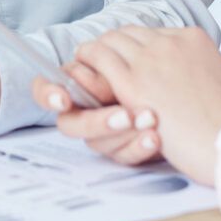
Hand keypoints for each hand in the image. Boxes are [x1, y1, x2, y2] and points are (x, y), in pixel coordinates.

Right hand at [32, 64, 161, 165]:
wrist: (177, 106)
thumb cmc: (145, 76)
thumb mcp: (126, 67)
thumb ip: (105, 69)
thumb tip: (100, 63)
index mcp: (73, 87)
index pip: (44, 90)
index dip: (47, 94)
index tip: (63, 99)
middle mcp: (81, 113)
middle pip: (71, 125)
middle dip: (98, 121)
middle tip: (124, 116)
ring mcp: (101, 135)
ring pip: (98, 144)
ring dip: (124, 134)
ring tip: (150, 121)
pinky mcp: (122, 151)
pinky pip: (123, 156)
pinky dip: (139, 147)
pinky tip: (154, 138)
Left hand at [72, 26, 220, 184]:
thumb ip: (204, 69)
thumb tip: (199, 73)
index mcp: (193, 39)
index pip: (153, 34)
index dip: (137, 46)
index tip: (129, 58)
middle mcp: (169, 42)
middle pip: (129, 33)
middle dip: (115, 46)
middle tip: (103, 60)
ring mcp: (150, 59)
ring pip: (110, 41)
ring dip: (97, 52)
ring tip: (87, 64)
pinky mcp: (132, 82)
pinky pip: (98, 57)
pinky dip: (87, 60)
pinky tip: (80, 70)